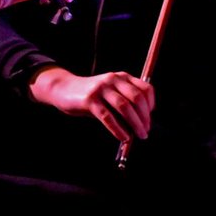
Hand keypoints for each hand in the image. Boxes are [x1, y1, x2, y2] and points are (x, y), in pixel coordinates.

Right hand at [29, 66, 155, 141]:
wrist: (65, 89)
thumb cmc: (92, 95)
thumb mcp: (110, 93)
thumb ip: (125, 102)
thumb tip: (141, 123)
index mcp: (121, 77)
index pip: (144, 88)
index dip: (151, 104)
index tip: (149, 118)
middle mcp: (113, 79)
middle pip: (136, 98)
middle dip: (144, 117)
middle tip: (146, 131)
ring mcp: (101, 88)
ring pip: (124, 107)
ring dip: (134, 124)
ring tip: (138, 136)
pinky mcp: (90, 100)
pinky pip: (107, 116)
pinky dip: (118, 129)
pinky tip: (123, 138)